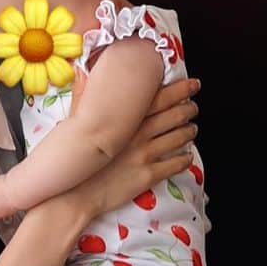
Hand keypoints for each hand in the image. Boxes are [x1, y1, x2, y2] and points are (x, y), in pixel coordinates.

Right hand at [70, 76, 199, 220]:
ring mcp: (145, 155)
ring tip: (192, 129)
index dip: (179, 90)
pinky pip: (174, 165)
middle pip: (173, 116)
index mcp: (125, 119)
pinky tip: (187, 156)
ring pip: (177, 139)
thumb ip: (83, 97)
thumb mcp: (74, 123)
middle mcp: (138, 135)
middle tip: (193, 106)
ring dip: (189, 132)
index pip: (159, 98)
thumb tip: (82, 71)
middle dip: (188, 109)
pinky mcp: (147, 175)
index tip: (191, 84)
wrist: (74, 194)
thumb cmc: (73, 158)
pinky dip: (185, 159)